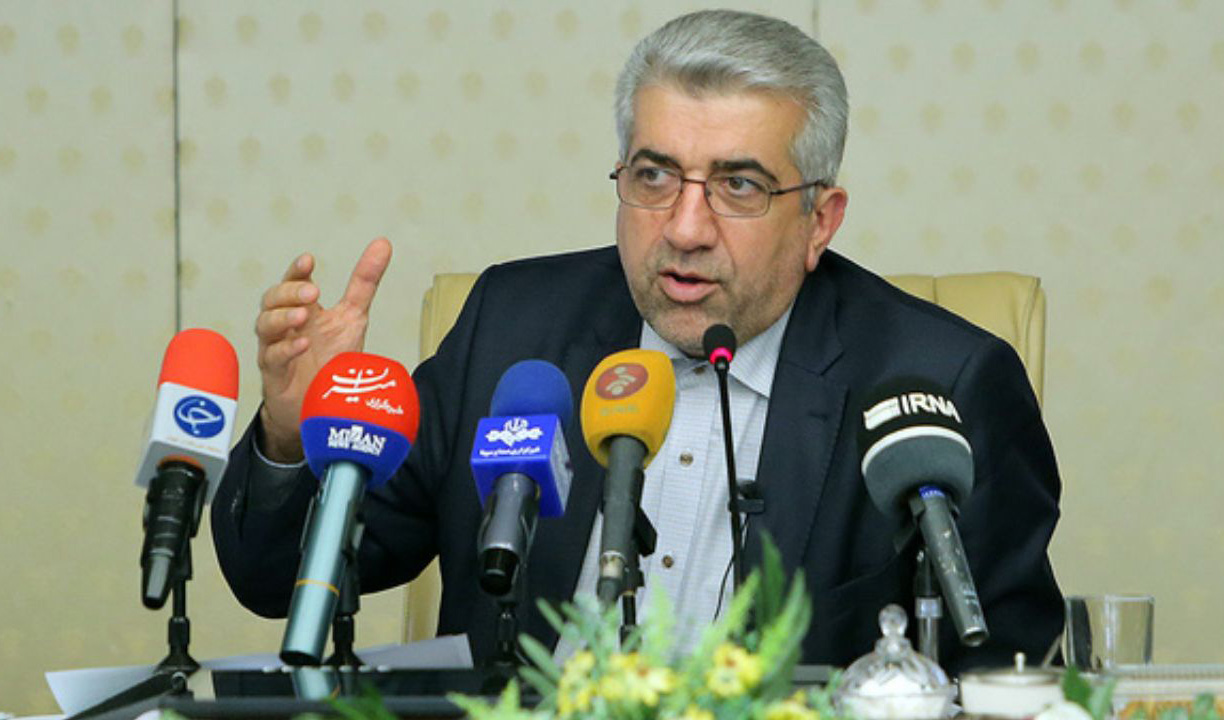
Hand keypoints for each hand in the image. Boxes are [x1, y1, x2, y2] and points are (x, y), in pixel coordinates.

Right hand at [254, 237, 392, 461]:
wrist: (319, 404)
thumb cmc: (331, 358)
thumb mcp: (353, 316)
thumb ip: (364, 282)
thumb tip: (382, 244)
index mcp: (302, 309)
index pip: (292, 282)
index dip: (296, 271)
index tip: (309, 260)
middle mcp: (285, 326)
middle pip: (272, 300)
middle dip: (289, 292)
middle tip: (311, 291)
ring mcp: (276, 348)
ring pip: (265, 325)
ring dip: (283, 316)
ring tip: (303, 314)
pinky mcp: (274, 374)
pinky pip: (272, 358)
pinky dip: (286, 349)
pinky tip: (301, 343)